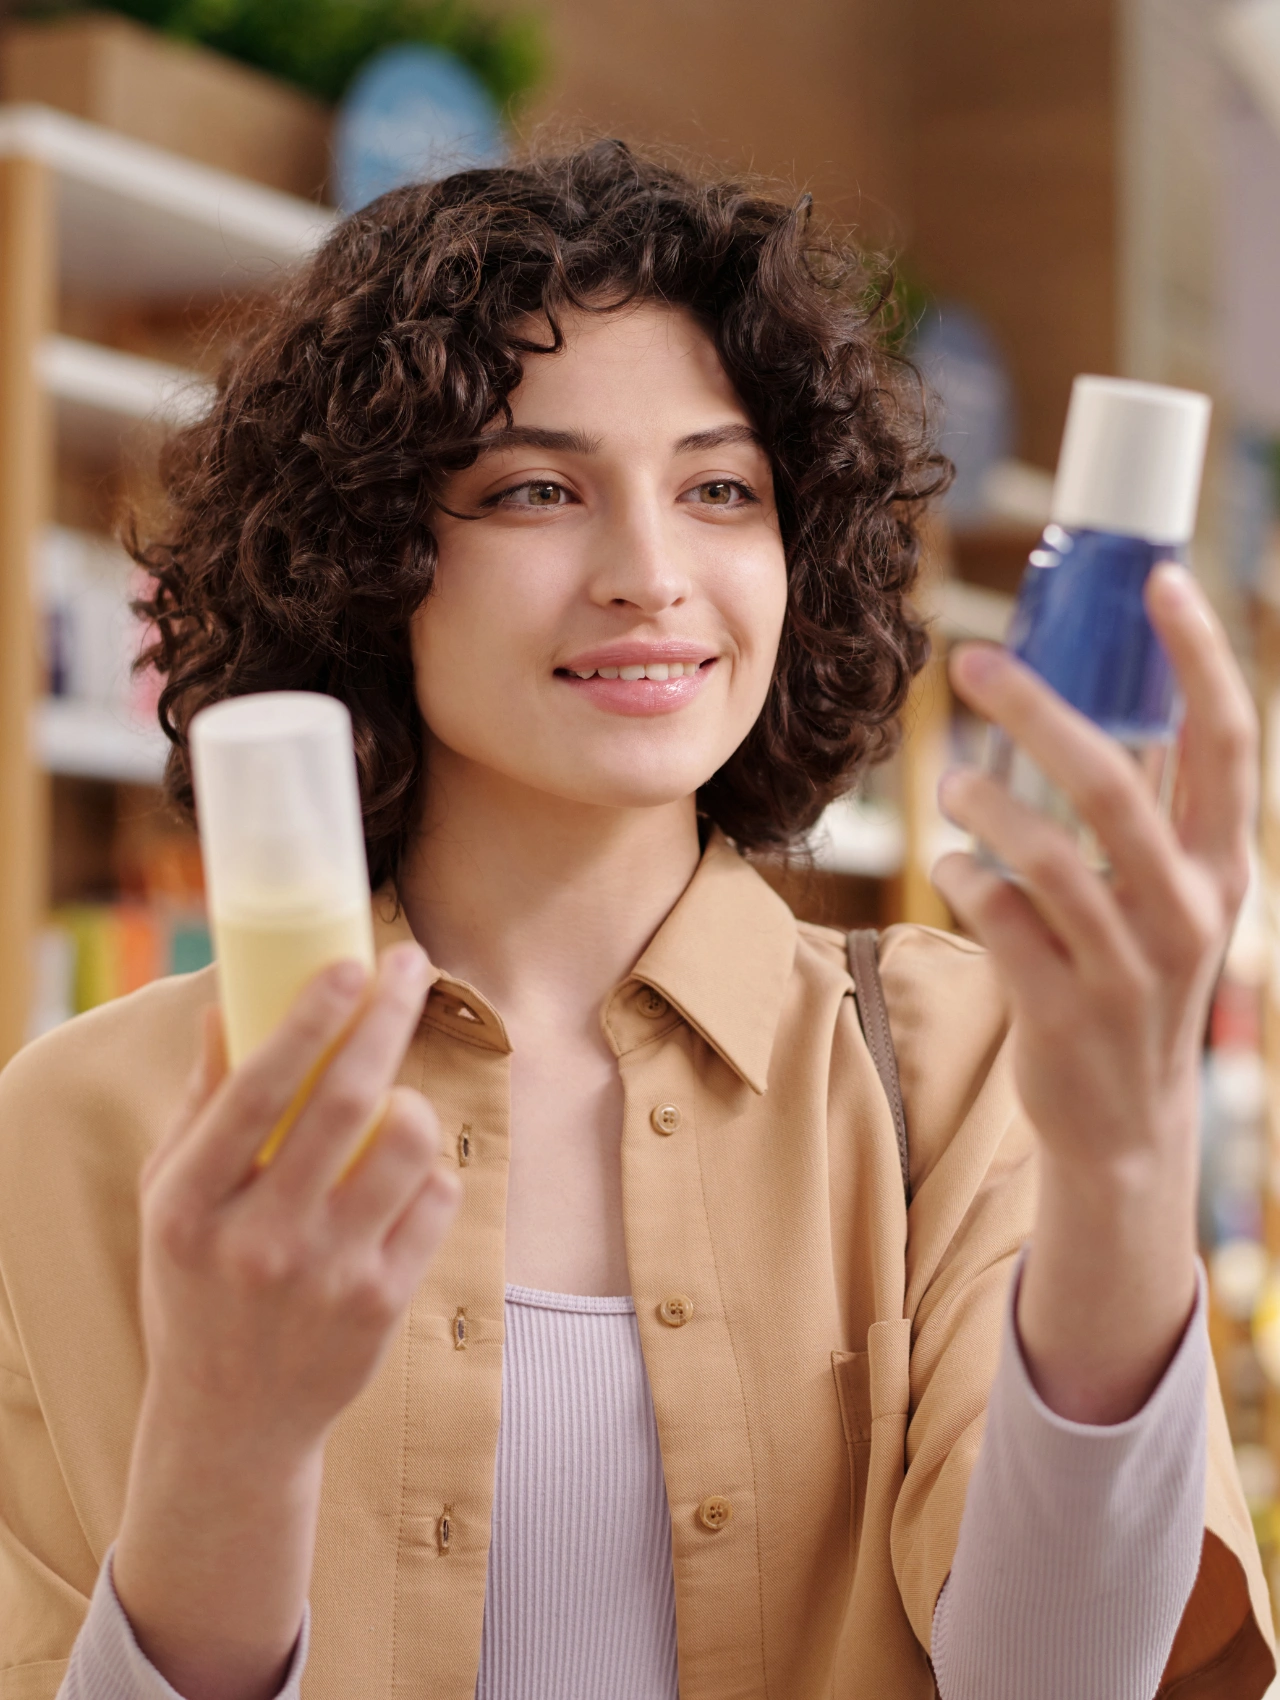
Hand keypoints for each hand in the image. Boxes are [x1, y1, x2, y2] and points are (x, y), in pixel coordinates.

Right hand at [113, 942, 459, 1699]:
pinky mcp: (383, 1304)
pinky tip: (399, 1182)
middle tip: (412, 965)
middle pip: (347, 1099)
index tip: (351, 962)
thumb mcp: (171, 1200)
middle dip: (389, 1015)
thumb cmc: (197, 1285)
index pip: (257, 1090)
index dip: (310, 1017)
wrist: (230, 1424)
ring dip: (415, 1101)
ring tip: (397, 1103)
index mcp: (189, 1206)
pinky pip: (436, 1200)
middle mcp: (258, 1241)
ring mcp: (327, 1276)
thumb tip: (227, 1005)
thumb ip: (201, 1105)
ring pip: (410, 1144)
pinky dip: (428, 1172)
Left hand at [932, 564, 1255, 1421]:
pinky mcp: (1061, 1007)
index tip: (1155, 576)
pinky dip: (963, 876)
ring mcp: (1127, 965)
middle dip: (1037, 711)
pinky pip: (996, 916)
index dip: (1197, 652)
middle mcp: (1189, 910)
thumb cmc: (1138, 980)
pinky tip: (953, 867)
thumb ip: (1154, 815)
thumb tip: (1108, 709)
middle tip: (973, 661)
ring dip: (982, 804)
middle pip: (1114, 783)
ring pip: (1044, 854)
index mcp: (1225, 864)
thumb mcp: (1172, 898)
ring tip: (951, 780)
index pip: (1228, 738)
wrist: (1124, 1124)